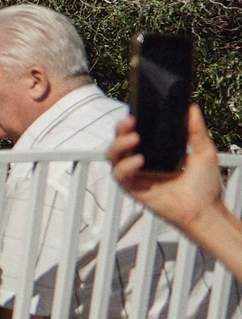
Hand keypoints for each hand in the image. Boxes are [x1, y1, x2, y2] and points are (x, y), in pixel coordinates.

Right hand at [109, 108, 225, 233]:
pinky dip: (126, 166)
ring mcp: (136, 176)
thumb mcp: (204, 152)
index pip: (135, 133)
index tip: (137, 113)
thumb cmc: (205, 185)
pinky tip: (139, 161)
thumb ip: (196, 131)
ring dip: (118, 145)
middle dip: (120, 130)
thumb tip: (191, 108)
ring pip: (113, 157)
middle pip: (119, 142)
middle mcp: (142, 162)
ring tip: (133, 138)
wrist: (205, 210)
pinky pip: (120, 175)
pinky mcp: (133, 189)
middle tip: (130, 122)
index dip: (131, 123)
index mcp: (155, 152)